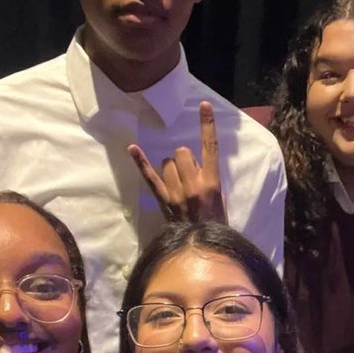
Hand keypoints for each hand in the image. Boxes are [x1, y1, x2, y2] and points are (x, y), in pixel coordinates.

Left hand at [128, 100, 226, 223]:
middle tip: (190, 175)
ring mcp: (175, 192)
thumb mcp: (220, 199)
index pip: (209, 147)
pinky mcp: (162, 199)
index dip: (207, 125)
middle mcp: (192, 184)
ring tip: (178, 183)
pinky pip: (149, 177)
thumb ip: (208, 178)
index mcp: (211, 182)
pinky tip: (133, 149)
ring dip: (172, 168)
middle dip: (185, 159)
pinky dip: (141, 162)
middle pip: (182, 152)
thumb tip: (194, 164)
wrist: (202, 247)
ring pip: (167, 163)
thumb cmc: (215, 223)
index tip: (204, 105)